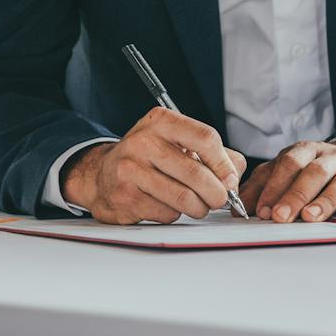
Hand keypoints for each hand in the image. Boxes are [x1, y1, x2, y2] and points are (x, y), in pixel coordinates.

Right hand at [61, 108, 245, 224]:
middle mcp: (143, 141)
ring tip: (198, 206)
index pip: (205, 138)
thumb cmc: (148, 159)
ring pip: (183, 198)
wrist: (101, 175)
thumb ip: (213, 154)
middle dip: (216, 193)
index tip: (229, 179)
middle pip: (196, 173)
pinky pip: (166, 213)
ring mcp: (131, 169)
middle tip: (219, 200)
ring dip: (198, 208)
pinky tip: (168, 205)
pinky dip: (175, 214)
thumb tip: (234, 177)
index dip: (223, 164)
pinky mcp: (125, 197)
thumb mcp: (177, 143)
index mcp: (161, 121)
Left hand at [242, 139, 335, 223]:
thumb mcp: (290, 172)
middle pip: (314, 172)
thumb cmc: (320, 172)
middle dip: (295, 195)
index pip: (289, 164)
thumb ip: (264, 186)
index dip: (274, 186)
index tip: (261, 210)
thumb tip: (237, 208)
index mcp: (307, 151)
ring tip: (310, 217)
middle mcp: (332, 156)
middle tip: (281, 217)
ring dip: (325, 200)